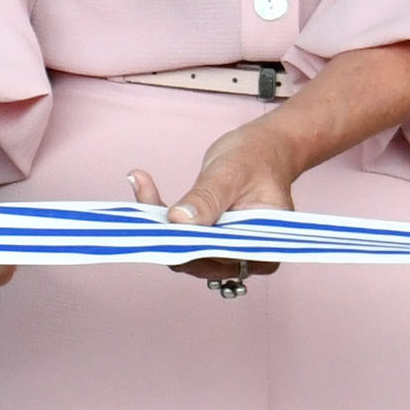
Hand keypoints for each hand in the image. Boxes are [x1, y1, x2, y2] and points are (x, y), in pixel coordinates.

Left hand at [129, 120, 293, 292]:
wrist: (262, 149)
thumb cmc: (256, 158)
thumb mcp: (232, 173)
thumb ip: (208, 199)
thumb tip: (178, 221)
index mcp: (266, 248)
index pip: (223, 259)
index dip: (190, 248)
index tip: (165, 223)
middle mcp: (246, 256)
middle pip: (199, 260)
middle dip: (169, 233)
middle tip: (145, 197)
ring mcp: (225, 251)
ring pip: (183, 250)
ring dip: (160, 222)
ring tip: (142, 184)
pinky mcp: (208, 240)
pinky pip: (180, 237)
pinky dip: (161, 215)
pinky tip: (144, 185)